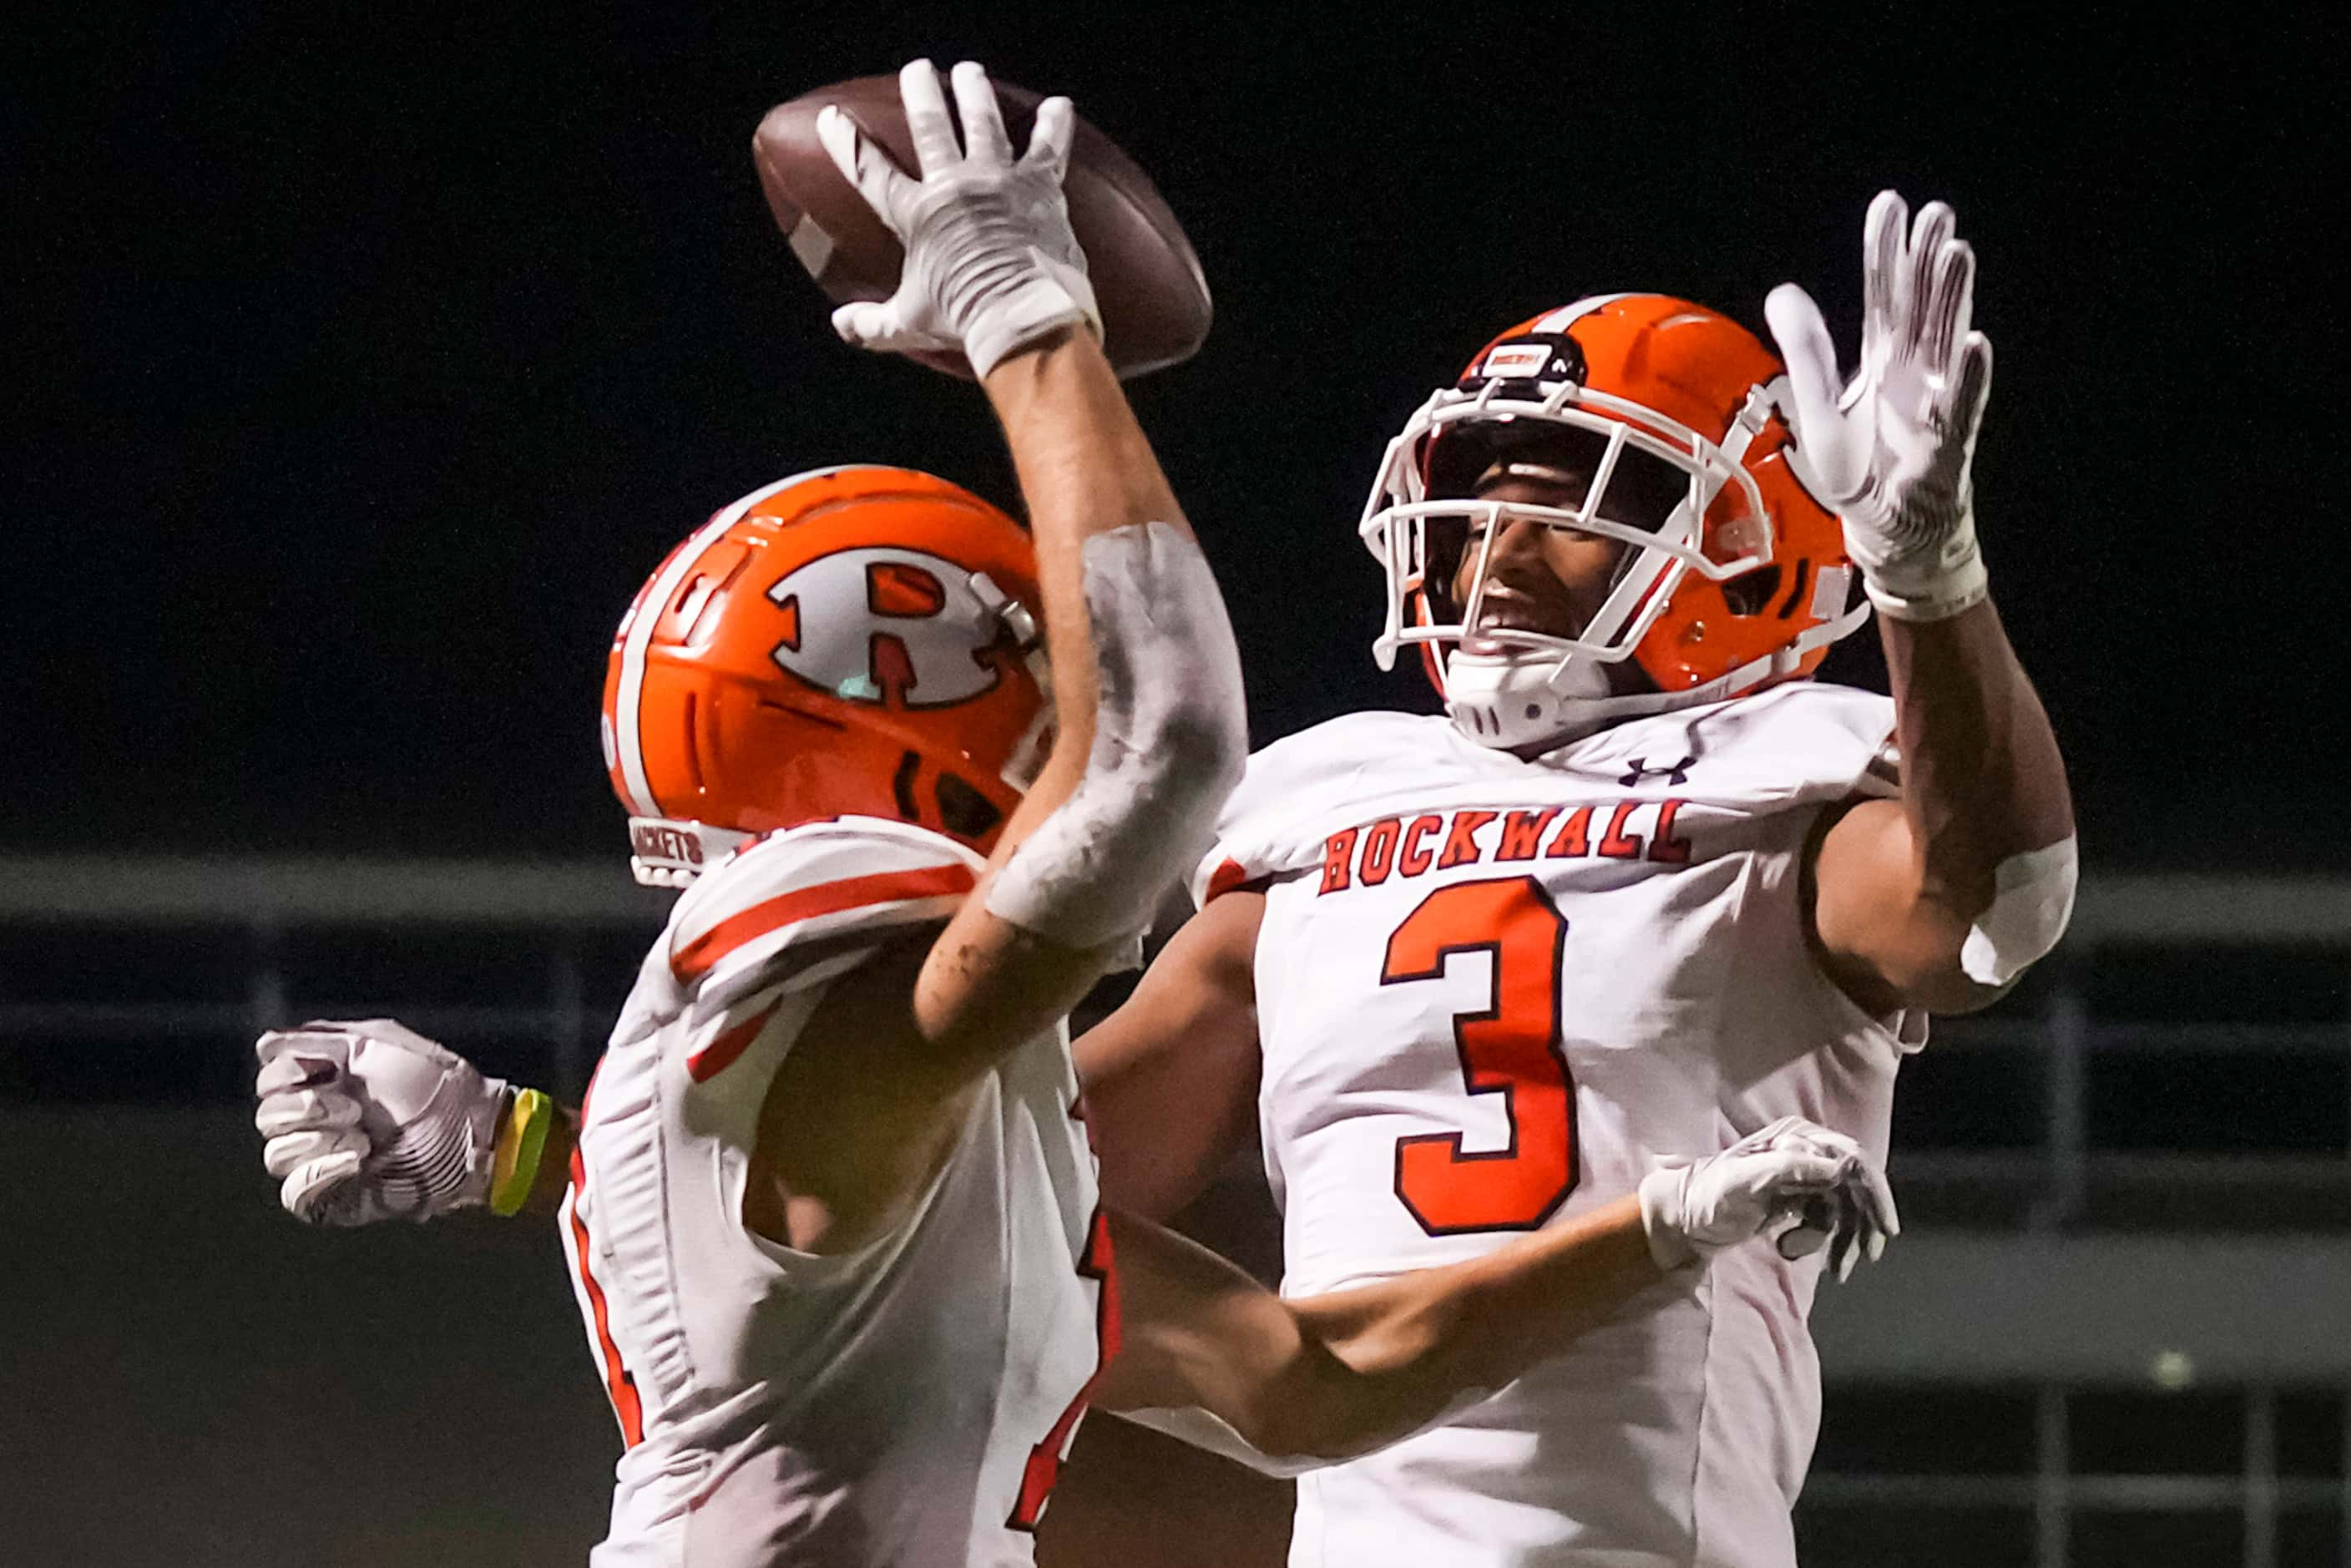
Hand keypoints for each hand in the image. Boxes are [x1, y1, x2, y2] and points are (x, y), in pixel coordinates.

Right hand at [254, 1019, 506, 1224]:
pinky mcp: (333, 1196)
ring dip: (320, 1140)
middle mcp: (316, 1120)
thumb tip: (264, 1044)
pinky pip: (293, 1192)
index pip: (268, 1078)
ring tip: (364, 1138)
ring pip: (276, 1153)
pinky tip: (355, 1161)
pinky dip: (317, 1174)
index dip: (289, 1073)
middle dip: (308, 1108)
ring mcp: (323, 1159)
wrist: (470, 1130)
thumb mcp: (376, 1044)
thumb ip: (318, 1040)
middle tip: (356, 1108)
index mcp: (323, 1081)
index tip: (333, 1068)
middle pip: (268, 1116)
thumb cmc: (435, 1082)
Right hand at [817, 59, 1098, 379]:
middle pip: (931, 128)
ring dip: (975, 93)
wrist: (1021, 318)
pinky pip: (1048, 146)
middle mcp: (955, 186)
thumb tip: (841, 324)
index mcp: (917, 215)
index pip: (870, 172)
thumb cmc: (963, 319)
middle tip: (917, 70)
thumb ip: (872, 323)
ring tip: (969, 71)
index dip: (846, 144)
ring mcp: (998, 181)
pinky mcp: (1039, 187)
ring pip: (984, 123)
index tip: (832, 118)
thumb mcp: (909, 323)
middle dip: (921, 94)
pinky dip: (1055, 124)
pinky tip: (1060, 104)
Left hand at [1637, 1115, 1898, 1280]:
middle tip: (1868, 1255)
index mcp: (1795, 1139)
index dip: (1874, 1191)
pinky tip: (1800, 1254)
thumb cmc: (1709, 1196)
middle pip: (1855, 1186)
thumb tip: (1839, 1168)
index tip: (1885, 1227)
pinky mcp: (1798, 1200)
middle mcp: (1805, 1153)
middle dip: (1863, 1222)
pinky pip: (1828, 1222)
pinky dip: (1825, 1243)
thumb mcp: (1745, 1181)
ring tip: (1836, 1270)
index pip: (1851, 1159)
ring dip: (1843, 1240)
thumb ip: (1790, 1169)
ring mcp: (1803, 1178)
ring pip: (1844, 1209)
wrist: (1686, 1221)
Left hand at [1766, 191, 1993, 621]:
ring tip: (1956, 253)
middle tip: (1936, 212)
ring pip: (1945, 340)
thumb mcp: (1817, 405)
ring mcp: (1935, 402)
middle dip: (1927, 261)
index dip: (1885, 252)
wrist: (1885, 529)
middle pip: (1921, 306)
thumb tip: (1784, 290)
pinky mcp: (1947, 441)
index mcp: (1883, 360)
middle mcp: (1914, 372)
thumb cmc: (1858, 470)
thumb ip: (1806, 349)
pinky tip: (1974, 343)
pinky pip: (1961, 404)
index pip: (1883, 295)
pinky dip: (1968, 376)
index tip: (1891, 204)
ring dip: (1952, 299)